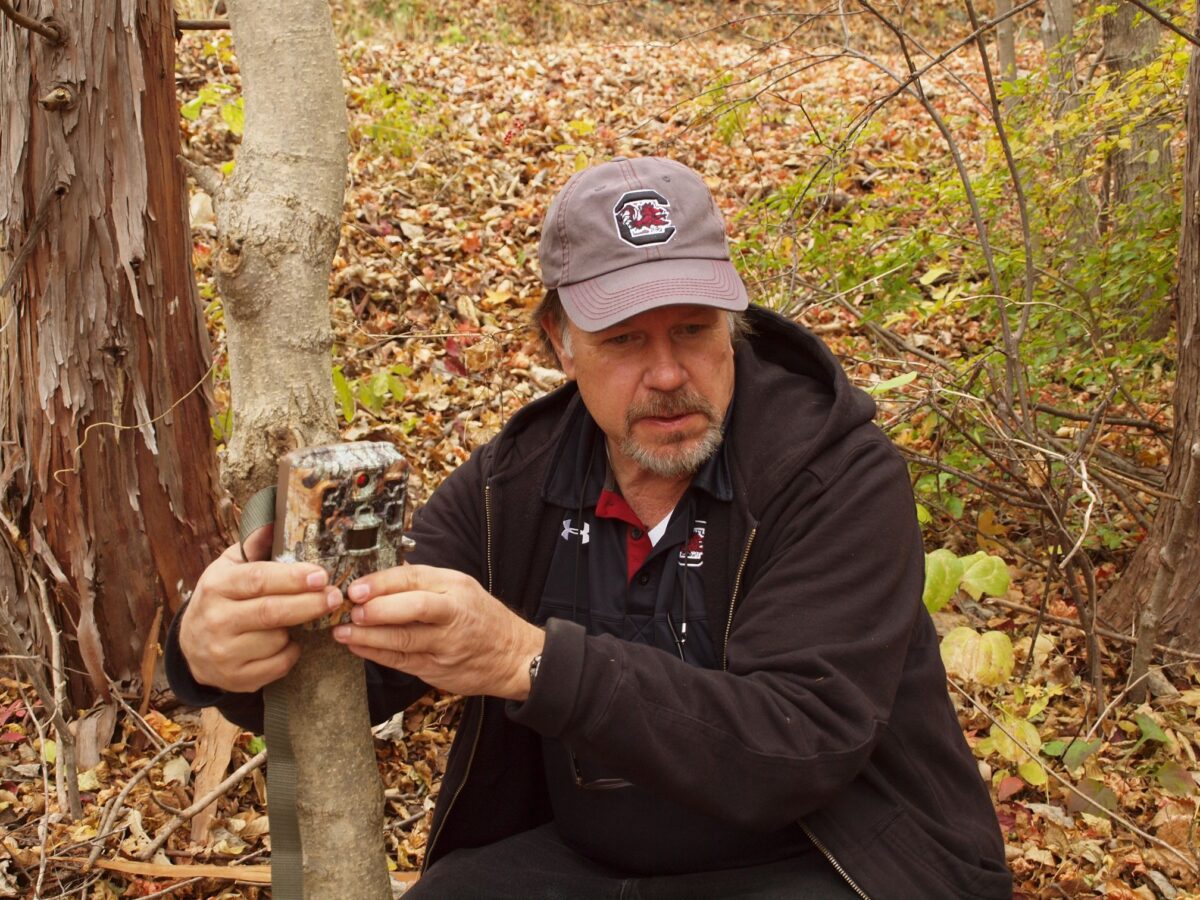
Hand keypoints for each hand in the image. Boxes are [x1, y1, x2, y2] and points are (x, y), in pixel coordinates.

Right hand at [179, 525, 343, 692]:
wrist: (192, 647)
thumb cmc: (222, 598)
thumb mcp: (230, 567)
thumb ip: (255, 545)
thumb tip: (278, 518)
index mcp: (217, 586)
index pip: (258, 580)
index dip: (293, 578)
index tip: (321, 575)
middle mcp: (216, 619)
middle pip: (272, 612)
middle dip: (310, 604)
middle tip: (336, 596)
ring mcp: (224, 652)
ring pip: (277, 640)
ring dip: (297, 630)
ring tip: (297, 620)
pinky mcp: (236, 678)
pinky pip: (279, 665)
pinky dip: (291, 653)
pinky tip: (285, 642)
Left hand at [331, 565, 544, 700]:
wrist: (513, 656)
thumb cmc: (482, 617)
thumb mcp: (461, 587)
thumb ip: (424, 583)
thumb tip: (380, 579)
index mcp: (455, 586)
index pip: (415, 579)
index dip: (382, 583)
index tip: (356, 588)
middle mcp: (453, 613)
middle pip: (413, 608)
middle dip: (377, 609)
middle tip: (350, 609)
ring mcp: (446, 645)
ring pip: (404, 640)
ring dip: (368, 636)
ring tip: (343, 631)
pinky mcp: (438, 669)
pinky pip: (402, 661)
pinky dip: (377, 654)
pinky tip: (357, 647)